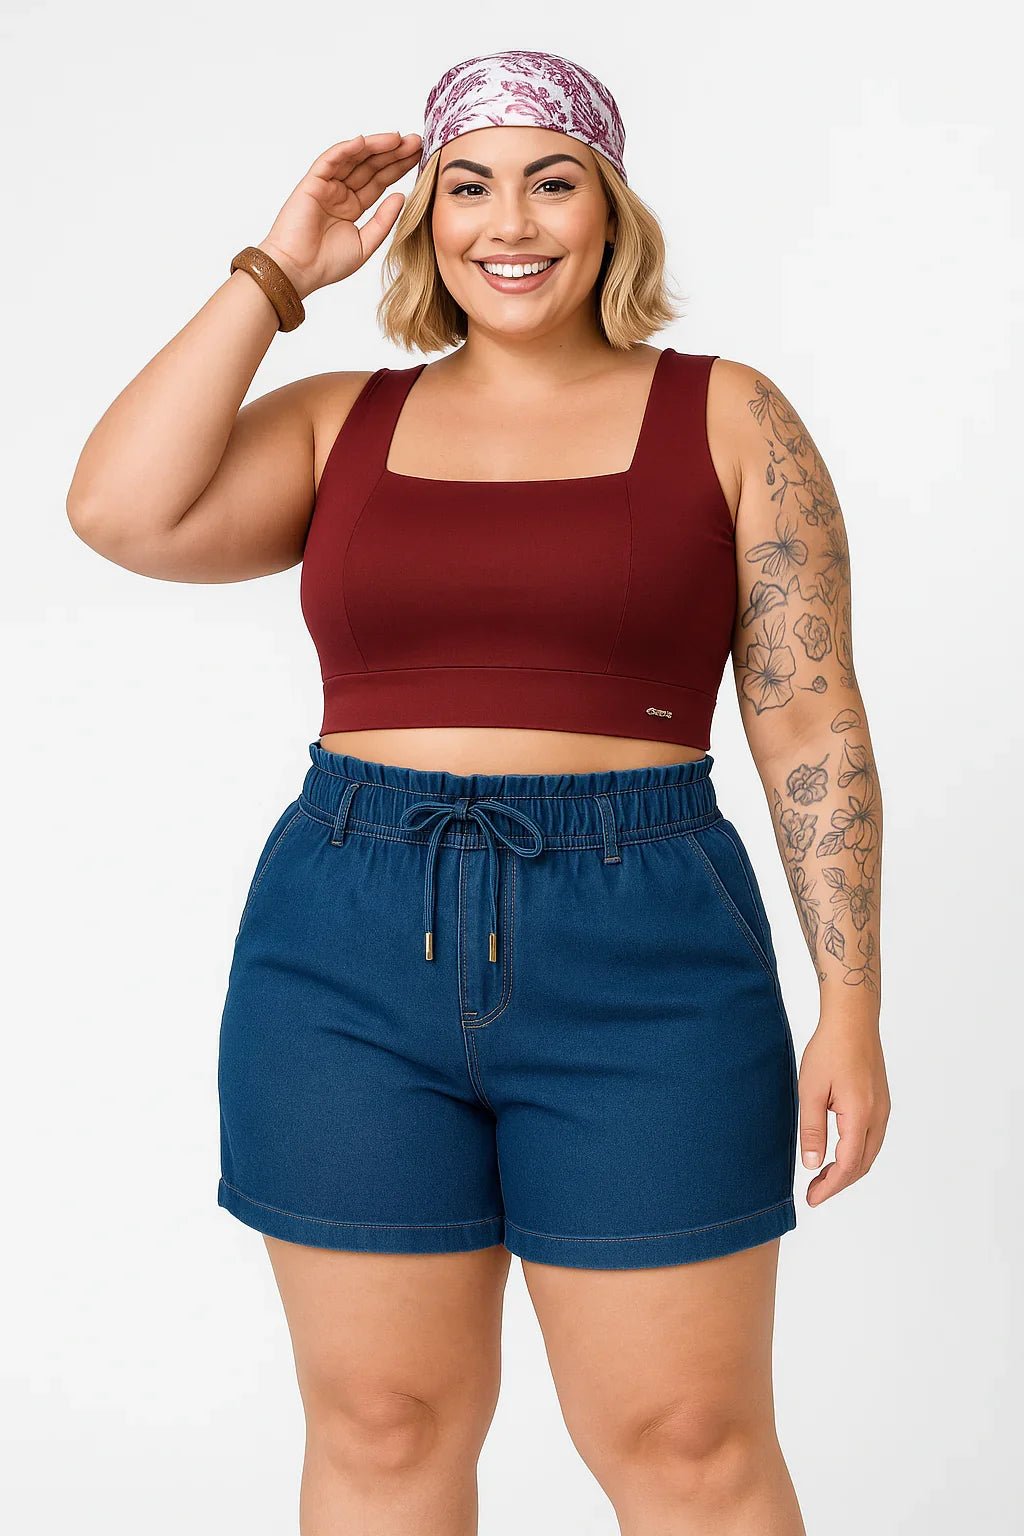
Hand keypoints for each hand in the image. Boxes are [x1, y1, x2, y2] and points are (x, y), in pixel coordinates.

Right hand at [257, 131, 422, 300]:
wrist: (298, 271)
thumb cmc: (327, 264)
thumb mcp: (365, 243)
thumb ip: (383, 221)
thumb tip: (401, 196)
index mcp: (353, 206)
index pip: (380, 181)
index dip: (398, 168)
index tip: (419, 157)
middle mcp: (341, 192)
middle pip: (370, 166)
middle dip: (393, 153)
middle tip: (416, 141)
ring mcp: (326, 186)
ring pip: (354, 158)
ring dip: (375, 146)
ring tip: (399, 138)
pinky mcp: (312, 183)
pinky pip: (330, 160)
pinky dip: (345, 149)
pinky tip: (364, 141)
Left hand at [798, 1013, 890, 1206]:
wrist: (853, 1021)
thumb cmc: (829, 1050)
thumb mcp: (811, 1090)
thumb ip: (812, 1129)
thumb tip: (812, 1164)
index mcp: (860, 1115)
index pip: (848, 1164)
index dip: (831, 1186)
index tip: (812, 1199)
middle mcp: (878, 1116)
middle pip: (862, 1164)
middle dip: (839, 1183)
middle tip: (813, 1192)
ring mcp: (883, 1110)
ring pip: (869, 1153)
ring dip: (848, 1170)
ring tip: (822, 1177)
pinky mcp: (881, 1103)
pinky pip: (872, 1139)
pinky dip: (856, 1154)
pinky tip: (838, 1153)